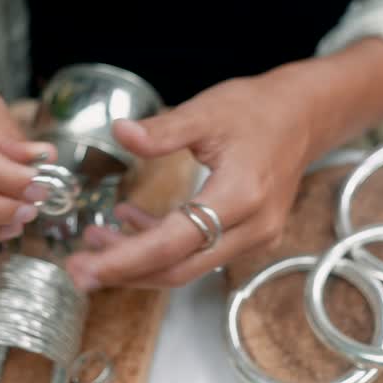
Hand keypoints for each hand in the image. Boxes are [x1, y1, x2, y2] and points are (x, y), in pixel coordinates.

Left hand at [65, 72, 314, 288]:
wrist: (305, 115)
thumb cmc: (258, 109)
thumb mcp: (207, 111)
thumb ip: (163, 130)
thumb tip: (120, 133)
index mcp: (240, 196)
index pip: (173, 242)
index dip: (125, 260)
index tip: (85, 268)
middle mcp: (252, 228)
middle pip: (178, 268)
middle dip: (124, 272)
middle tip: (77, 269)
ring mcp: (254, 237)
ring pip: (186, 266)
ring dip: (139, 261)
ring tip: (94, 243)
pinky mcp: (248, 235)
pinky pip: (198, 253)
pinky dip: (161, 247)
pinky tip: (129, 222)